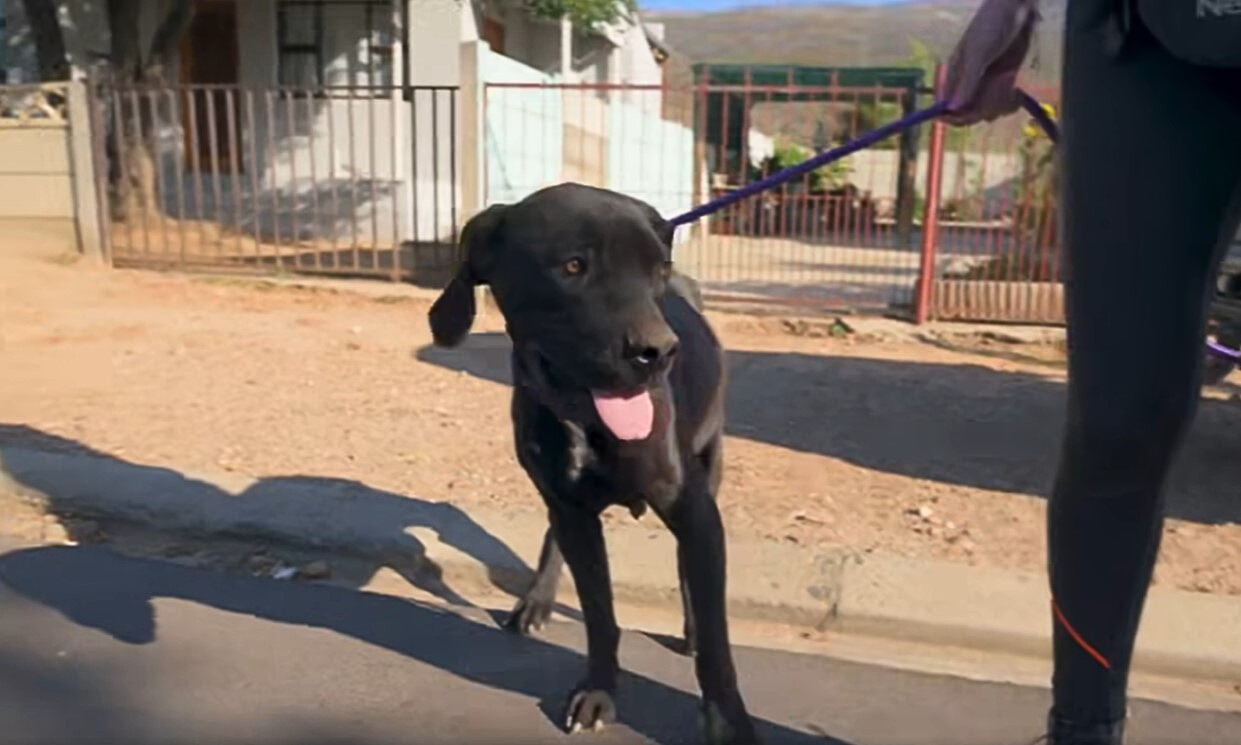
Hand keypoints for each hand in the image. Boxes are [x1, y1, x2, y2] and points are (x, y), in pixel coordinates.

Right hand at [942, 0, 1039, 125]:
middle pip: (969, 112)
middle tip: (997, 96)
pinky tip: (1017, 95)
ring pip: (987, 110)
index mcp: (955, 76)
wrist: (1017, 8)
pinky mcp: (1005, 81)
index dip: (954, 116)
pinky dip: (1010, 103)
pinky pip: (1003, 103)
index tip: (968, 117)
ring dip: (999, 106)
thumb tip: (953, 109)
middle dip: (982, 109)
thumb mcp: (978, 53)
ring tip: (1010, 91)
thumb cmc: (991, 25)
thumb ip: (967, 82)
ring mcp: (988, 83)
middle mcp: (969, 83)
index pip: (947, 106)